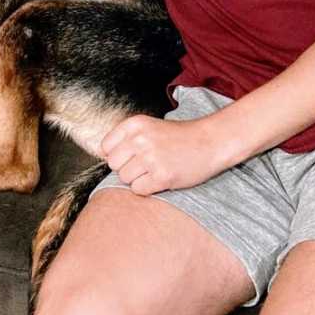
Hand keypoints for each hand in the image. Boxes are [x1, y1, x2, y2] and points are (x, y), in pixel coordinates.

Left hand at [101, 114, 228, 195]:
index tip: (131, 156)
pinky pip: (138, 190)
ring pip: (125, 178)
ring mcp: (151, 157)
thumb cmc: (180, 138)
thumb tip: (104, 157)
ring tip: (155, 170)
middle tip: (145, 165)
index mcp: (136, 124)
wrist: (210, 142)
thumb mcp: (150, 128)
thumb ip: (127, 139)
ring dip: (138, 179)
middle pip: (113, 164)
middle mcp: (140, 139)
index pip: (106, 147)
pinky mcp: (162, 176)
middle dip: (126, 168)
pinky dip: (147, 189)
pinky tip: (161, 179)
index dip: (117, 155)